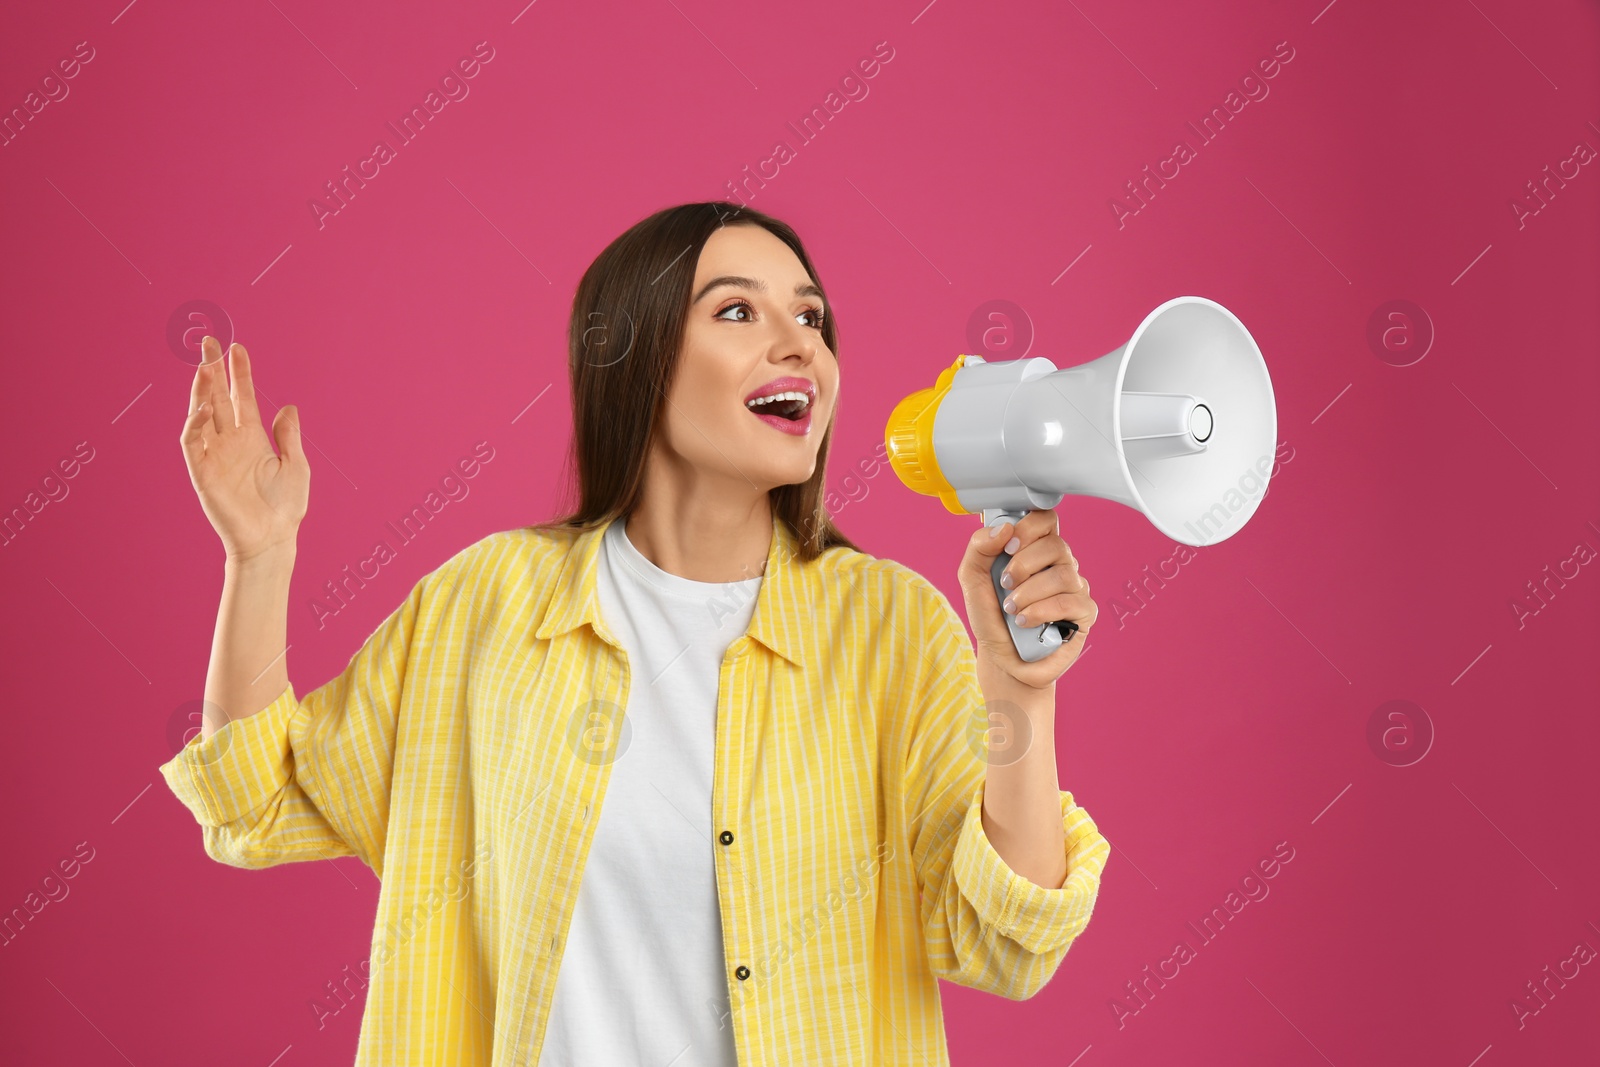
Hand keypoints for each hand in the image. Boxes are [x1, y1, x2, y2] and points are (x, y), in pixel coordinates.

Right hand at [178, 336, 308, 563]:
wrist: (272, 538)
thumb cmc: (285, 507)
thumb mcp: (296, 464)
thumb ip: (288, 436)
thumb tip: (288, 406)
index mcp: (252, 437)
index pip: (242, 397)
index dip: (240, 373)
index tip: (238, 348)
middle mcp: (230, 442)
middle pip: (216, 398)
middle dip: (212, 370)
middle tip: (208, 342)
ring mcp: (214, 454)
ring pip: (201, 414)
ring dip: (200, 390)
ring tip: (204, 366)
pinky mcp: (202, 472)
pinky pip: (192, 443)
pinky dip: (194, 424)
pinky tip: (202, 408)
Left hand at [957, 508, 1095, 688]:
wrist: (1002, 658)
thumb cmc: (992, 618)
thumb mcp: (972, 580)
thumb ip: (979, 548)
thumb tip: (1004, 528)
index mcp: (1036, 550)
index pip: (1046, 520)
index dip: (1029, 528)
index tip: (1007, 547)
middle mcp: (1060, 565)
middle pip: (1055, 545)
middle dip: (1023, 565)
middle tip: (1005, 584)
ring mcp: (1075, 588)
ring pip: (1063, 575)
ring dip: (1029, 593)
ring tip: (1012, 609)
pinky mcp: (1084, 613)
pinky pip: (1070, 602)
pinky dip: (1041, 611)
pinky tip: (1026, 621)